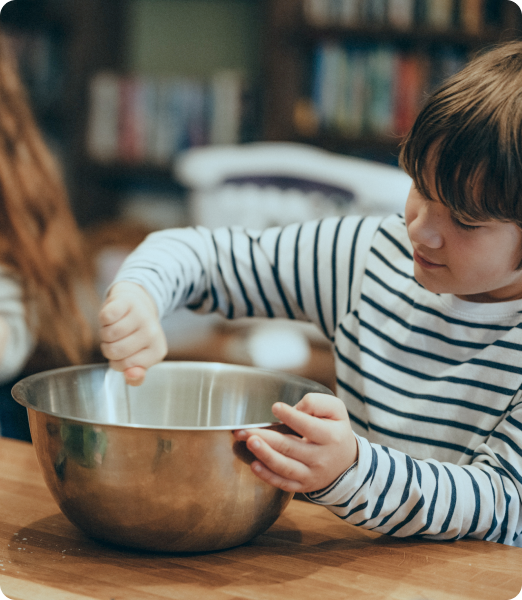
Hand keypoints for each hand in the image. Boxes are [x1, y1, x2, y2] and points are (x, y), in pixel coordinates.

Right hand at [99, 281, 166, 385]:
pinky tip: (113, 317)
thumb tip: (130, 375)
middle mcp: (153, 333)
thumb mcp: (139, 359)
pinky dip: (103, 319)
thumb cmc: (135, 336)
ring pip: (108, 335)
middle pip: (114, 351)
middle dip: (108, 348)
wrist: (136, 305)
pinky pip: (105, 317)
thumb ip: (135, 376)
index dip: (116, 362)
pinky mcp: (128, 302)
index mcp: (157, 351)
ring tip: (114, 328)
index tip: (124, 353)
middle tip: (117, 340)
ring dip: (104, 334)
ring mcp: (142, 316)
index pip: (125, 366)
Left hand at [234, 393, 357, 492]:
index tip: (275, 407)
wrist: (346, 463)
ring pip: (285, 467)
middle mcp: (321, 458)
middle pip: (290, 447)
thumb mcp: (336, 410)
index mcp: (330, 437)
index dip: (291, 416)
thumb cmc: (336, 431)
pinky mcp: (302, 486)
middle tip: (245, 430)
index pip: (308, 426)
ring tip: (250, 442)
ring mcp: (311, 475)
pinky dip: (268, 476)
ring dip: (265, 455)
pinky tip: (254, 465)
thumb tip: (294, 409)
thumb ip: (316, 403)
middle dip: (266, 438)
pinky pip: (283, 484)